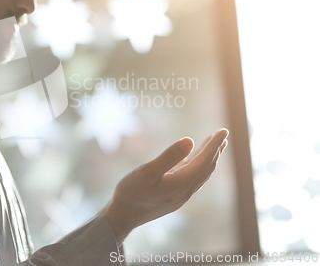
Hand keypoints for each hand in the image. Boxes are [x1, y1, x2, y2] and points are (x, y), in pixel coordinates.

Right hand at [97, 128, 228, 243]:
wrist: (123, 216)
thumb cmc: (132, 192)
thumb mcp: (147, 171)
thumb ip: (169, 156)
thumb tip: (190, 140)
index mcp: (181, 183)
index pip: (205, 160)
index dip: (214, 145)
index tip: (223, 130)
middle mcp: (185, 191)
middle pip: (206, 168)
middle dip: (215, 150)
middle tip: (222, 134)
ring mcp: (180, 196)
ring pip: (200, 174)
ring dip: (208, 159)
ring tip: (213, 146)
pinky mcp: (173, 198)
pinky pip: (192, 180)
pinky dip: (197, 167)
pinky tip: (192, 161)